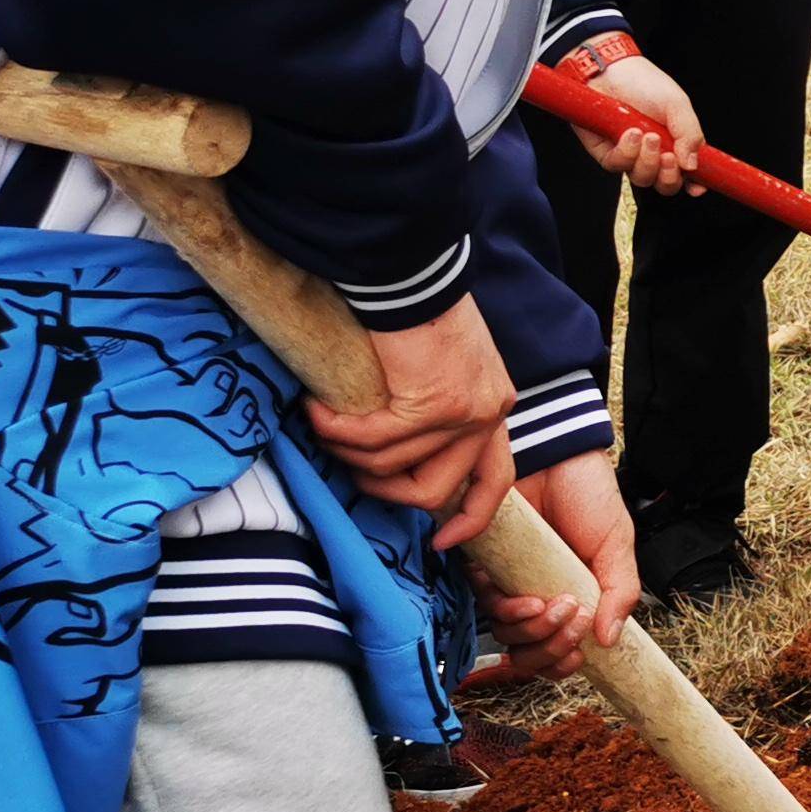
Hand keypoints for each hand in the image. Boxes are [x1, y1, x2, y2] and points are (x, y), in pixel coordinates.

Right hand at [311, 297, 514, 545]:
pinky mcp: (432, 403)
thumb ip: (432, 411)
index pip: (494, 481)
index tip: (442, 542)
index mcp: (492, 407)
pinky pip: (372, 440)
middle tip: (347, 466)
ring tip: (323, 423)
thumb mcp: (439, 369)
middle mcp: (487, 413)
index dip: (469, 518)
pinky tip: (317, 408)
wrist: (409, 268)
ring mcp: (463, 411)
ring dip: (346, 452)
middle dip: (381, 490)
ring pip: (392, 467)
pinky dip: (335, 430)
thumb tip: (396, 458)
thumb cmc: (414, 310)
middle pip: (435, 491)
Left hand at [477, 449, 641, 680]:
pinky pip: (485, 603)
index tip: (581, 656)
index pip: (559, 651)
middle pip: (528, 653)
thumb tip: (611, 640)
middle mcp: (538, 597)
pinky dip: (509, 609)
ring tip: (559, 603)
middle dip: (551, 650)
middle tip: (575, 622)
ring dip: (534, 630)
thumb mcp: (617, 546)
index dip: (563, 664)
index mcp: (572, 599)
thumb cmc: (589, 496)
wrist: (559, 456)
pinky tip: (530, 595)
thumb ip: (621, 592)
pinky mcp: (486, 565)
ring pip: (507, 634)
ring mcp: (510, 584)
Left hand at [570, 55, 704, 196]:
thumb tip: (692, 165)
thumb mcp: (677, 105)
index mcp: (677, 143)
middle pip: (666, 185)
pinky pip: (618, 166)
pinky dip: (626, 152)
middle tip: (668, 156)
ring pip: (642, 179)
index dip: (694, 183)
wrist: (609, 71)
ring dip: (647, 161)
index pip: (689, 173)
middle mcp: (655, 154)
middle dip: (669, 177)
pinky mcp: (608, 154)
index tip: (696, 185)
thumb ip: (690, 134)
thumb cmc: (645, 83)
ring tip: (647, 136)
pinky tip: (630, 133)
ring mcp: (631, 156)